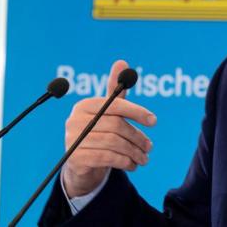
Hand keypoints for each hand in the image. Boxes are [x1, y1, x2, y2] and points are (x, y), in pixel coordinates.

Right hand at [61, 60, 155, 197]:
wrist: (81, 163)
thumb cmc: (99, 131)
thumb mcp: (108, 111)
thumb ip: (116, 90)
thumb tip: (122, 61)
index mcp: (84, 105)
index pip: (114, 105)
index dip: (136, 111)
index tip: (154, 121)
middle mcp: (74, 120)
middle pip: (116, 126)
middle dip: (137, 137)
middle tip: (150, 146)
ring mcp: (72, 140)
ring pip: (113, 143)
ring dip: (134, 152)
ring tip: (144, 158)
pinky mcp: (75, 158)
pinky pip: (106, 158)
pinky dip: (124, 162)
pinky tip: (133, 165)